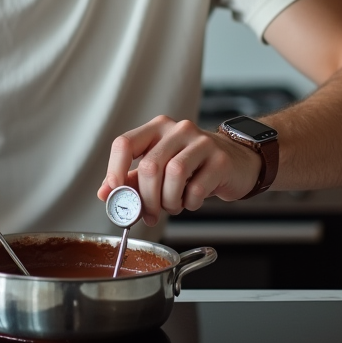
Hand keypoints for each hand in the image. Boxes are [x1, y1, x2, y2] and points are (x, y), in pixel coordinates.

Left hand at [97, 116, 262, 225]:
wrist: (236, 163)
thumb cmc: (193, 167)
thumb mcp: (160, 169)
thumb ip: (131, 180)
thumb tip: (105, 193)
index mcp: (157, 128)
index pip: (125, 143)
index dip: (115, 170)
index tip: (113, 193)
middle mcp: (178, 130)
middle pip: (150, 165)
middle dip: (146, 198)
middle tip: (149, 214)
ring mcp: (201, 142)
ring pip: (173, 174)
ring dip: (168, 201)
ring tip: (173, 206)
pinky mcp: (220, 160)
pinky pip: (196, 188)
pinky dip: (189, 202)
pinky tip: (191, 201)